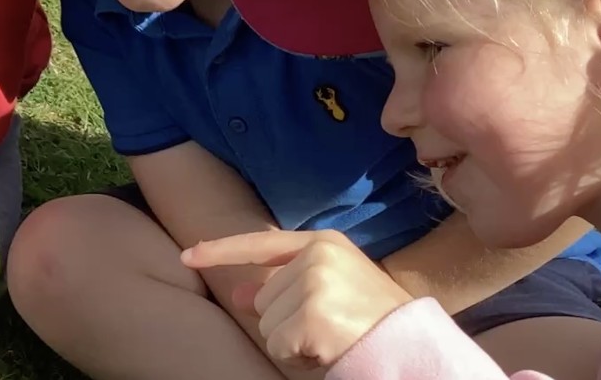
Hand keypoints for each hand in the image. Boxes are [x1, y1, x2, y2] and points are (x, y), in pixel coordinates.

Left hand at [181, 229, 412, 370]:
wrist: (413, 345)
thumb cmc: (375, 320)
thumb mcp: (332, 291)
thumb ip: (284, 286)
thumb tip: (241, 294)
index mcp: (325, 243)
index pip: (261, 243)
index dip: (220, 250)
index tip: (187, 256)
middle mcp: (317, 256)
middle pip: (264, 298)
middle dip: (288, 321)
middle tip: (331, 327)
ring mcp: (314, 283)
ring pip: (267, 325)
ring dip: (294, 341)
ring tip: (333, 337)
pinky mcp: (312, 315)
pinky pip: (278, 346)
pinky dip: (299, 357)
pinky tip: (329, 349)